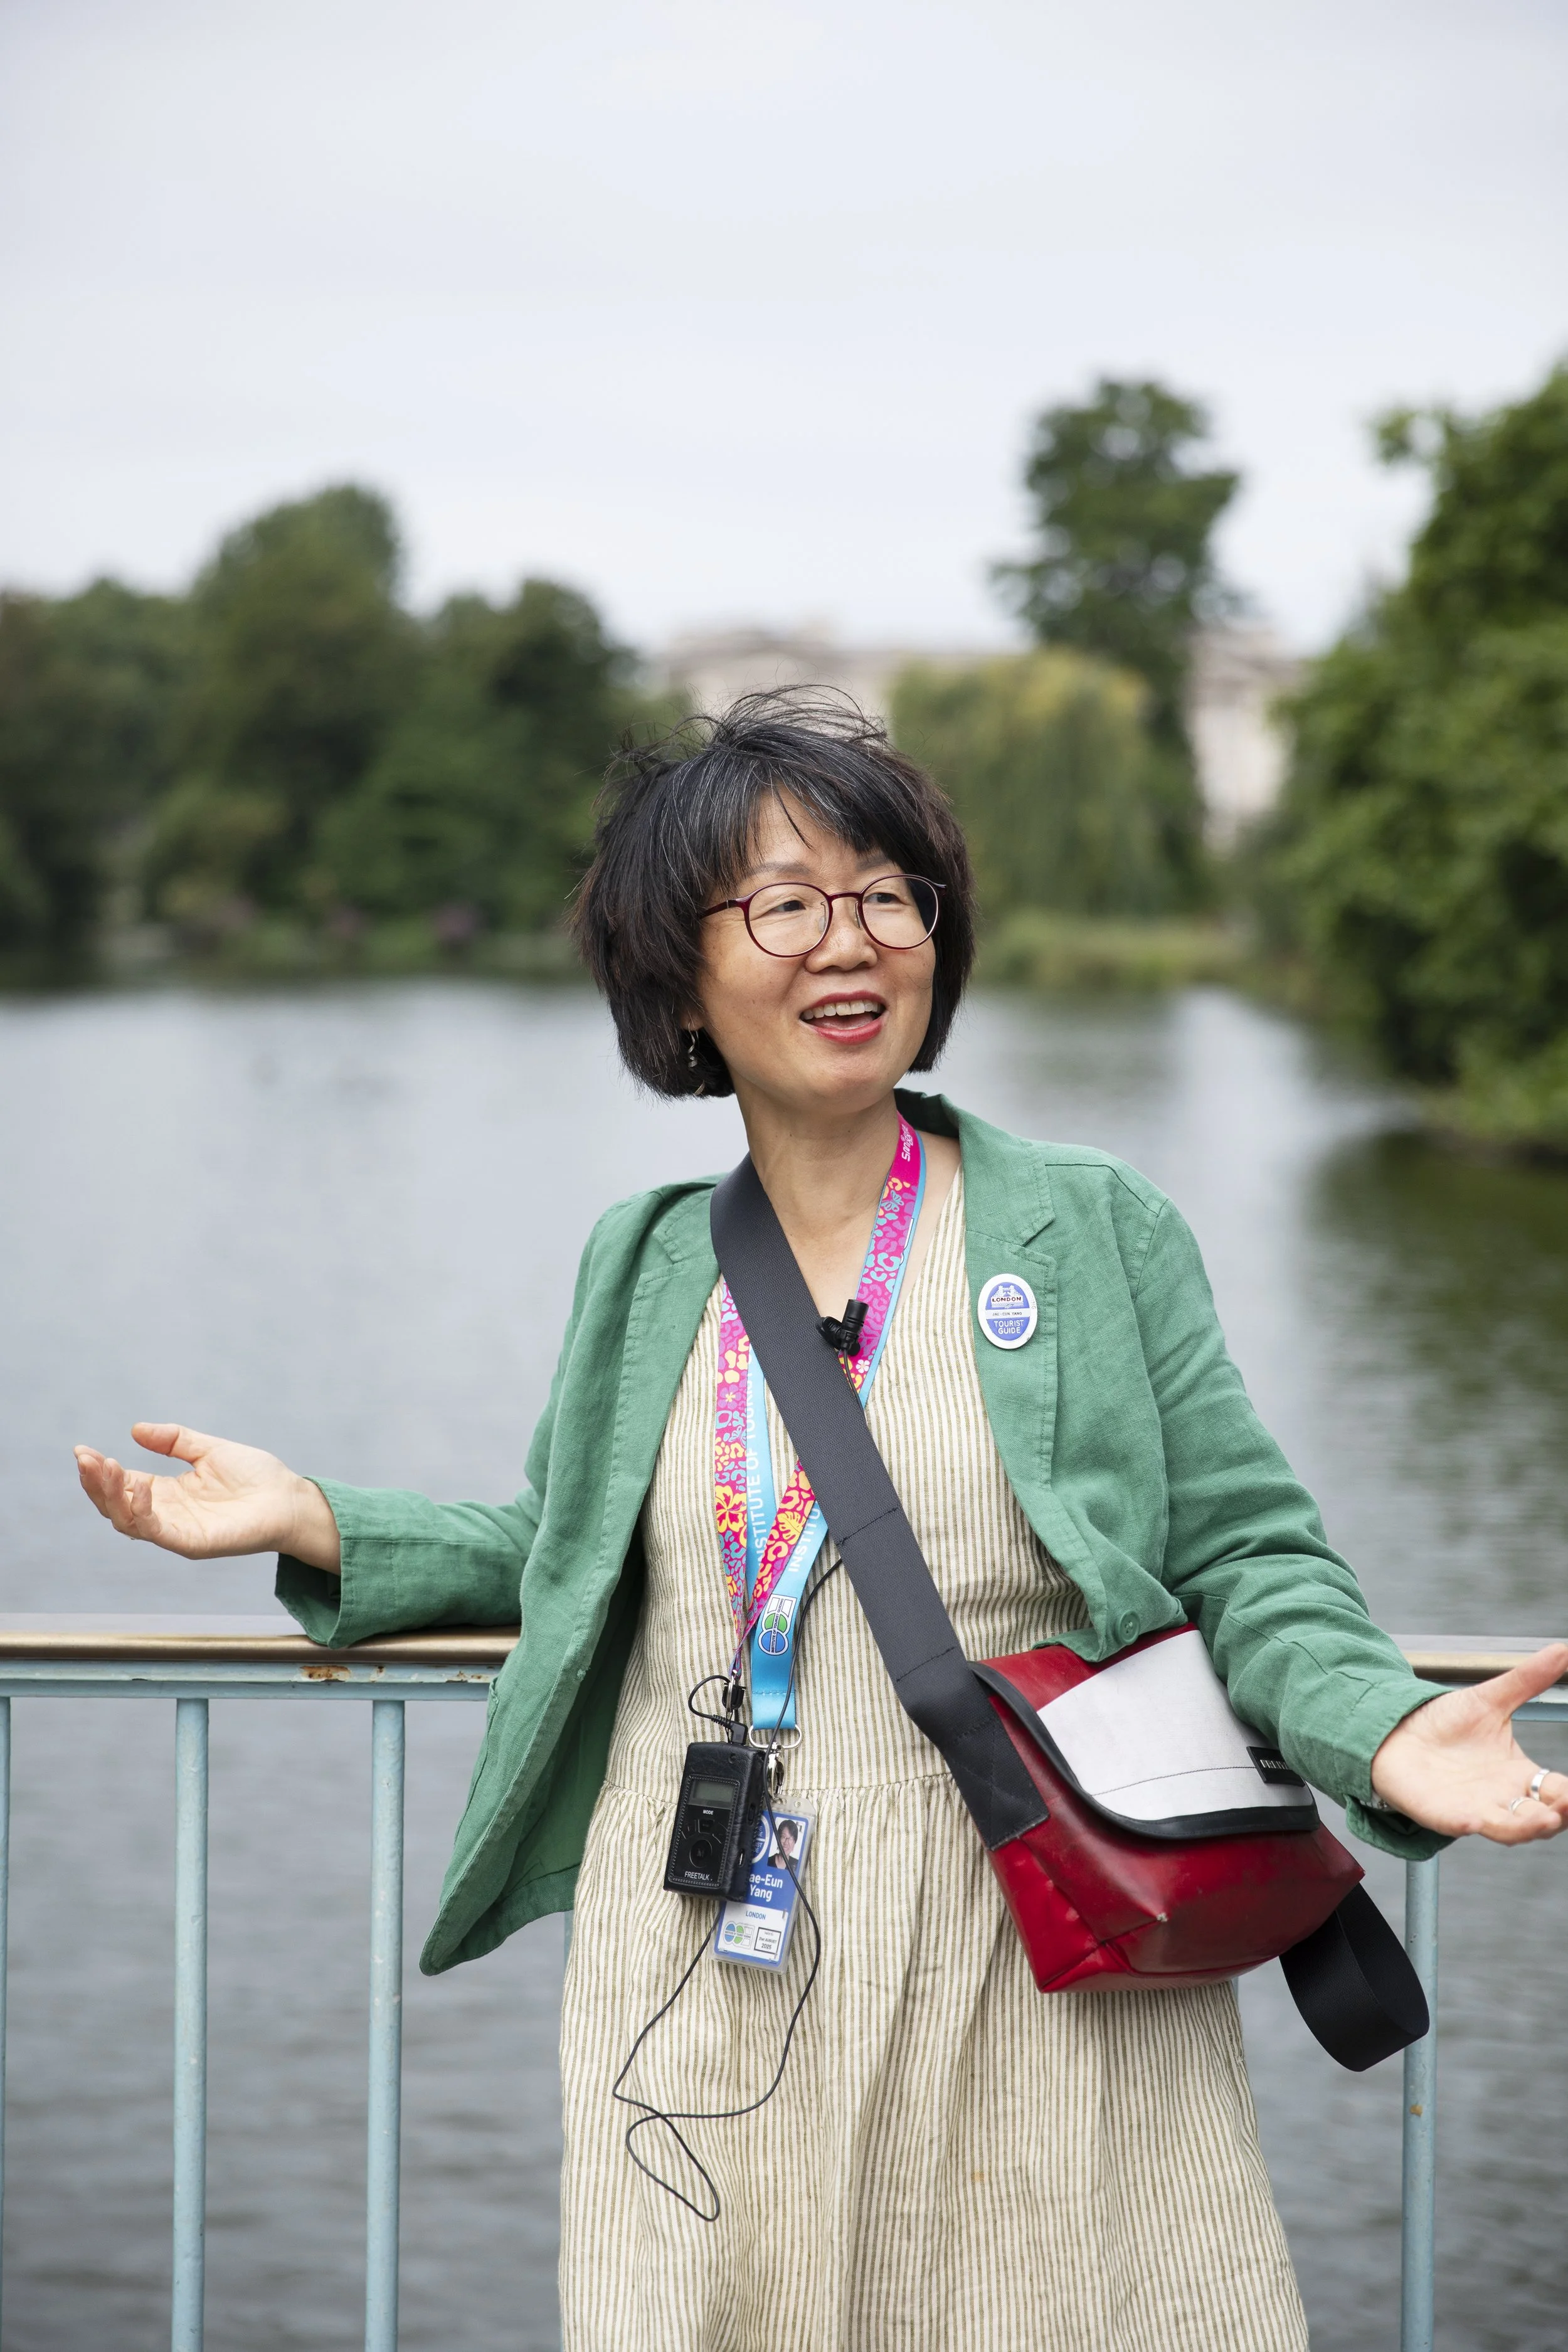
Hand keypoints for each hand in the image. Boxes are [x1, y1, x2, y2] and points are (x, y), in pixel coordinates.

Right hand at [74, 1424, 340, 1571]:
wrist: (290, 1499)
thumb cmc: (256, 1477)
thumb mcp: (208, 1449)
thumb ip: (174, 1440)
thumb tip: (136, 1429)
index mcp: (167, 1493)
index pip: (122, 1484)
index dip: (100, 1470)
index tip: (82, 1450)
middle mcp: (166, 1514)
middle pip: (115, 1505)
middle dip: (95, 1483)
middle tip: (85, 1458)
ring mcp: (176, 1531)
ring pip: (127, 1521)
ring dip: (111, 1494)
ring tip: (104, 1466)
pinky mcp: (191, 1543)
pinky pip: (156, 1532)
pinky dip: (141, 1512)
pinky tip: (139, 1488)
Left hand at [1371, 1644, 1567, 1842]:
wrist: (1395, 1731)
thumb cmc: (1444, 1724)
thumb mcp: (1490, 1699)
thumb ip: (1528, 1679)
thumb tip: (1561, 1650)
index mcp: (1518, 1776)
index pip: (1557, 1792)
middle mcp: (1501, 1798)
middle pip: (1540, 1819)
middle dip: (1559, 1814)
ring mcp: (1472, 1809)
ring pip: (1508, 1830)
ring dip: (1527, 1827)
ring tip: (1547, 1819)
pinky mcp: (1439, 1812)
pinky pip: (1456, 1823)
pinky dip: (1468, 1823)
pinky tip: (1475, 1819)